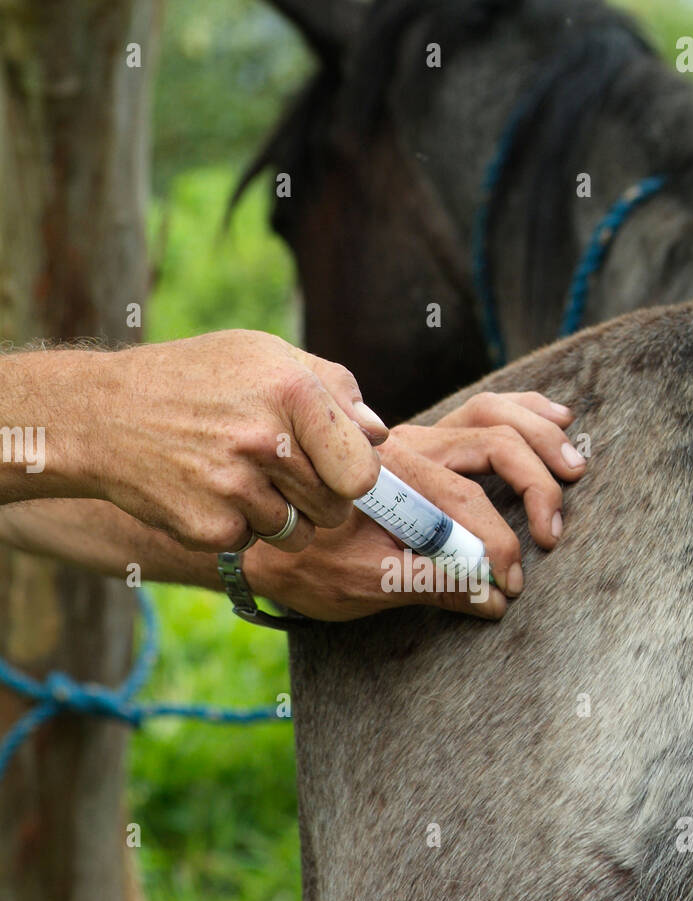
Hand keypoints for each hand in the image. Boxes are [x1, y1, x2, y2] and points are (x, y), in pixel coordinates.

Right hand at [82, 332, 388, 552]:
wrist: (104, 415)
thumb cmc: (197, 380)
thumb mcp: (264, 356)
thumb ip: (334, 389)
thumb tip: (380, 434)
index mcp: (293, 391)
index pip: (362, 472)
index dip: (356, 479)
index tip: (339, 474)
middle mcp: (266, 441)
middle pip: (334, 508)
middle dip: (318, 499)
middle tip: (280, 473)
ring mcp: (235, 488)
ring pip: (297, 534)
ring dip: (279, 517)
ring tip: (239, 477)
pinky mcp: (209, 527)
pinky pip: (252, 544)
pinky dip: (236, 528)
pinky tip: (207, 492)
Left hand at [246, 392, 584, 620]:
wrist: (259, 538)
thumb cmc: (302, 564)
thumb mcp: (358, 585)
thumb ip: (427, 587)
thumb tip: (491, 599)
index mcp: (384, 478)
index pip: (463, 500)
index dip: (497, 544)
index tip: (511, 584)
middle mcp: (402, 447)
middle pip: (489, 442)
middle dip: (533, 485)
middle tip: (553, 534)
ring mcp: (415, 440)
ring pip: (489, 414)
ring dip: (538, 436)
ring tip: (576, 464)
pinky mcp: (424, 445)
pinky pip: (480, 412)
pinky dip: (522, 413)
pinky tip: (555, 417)